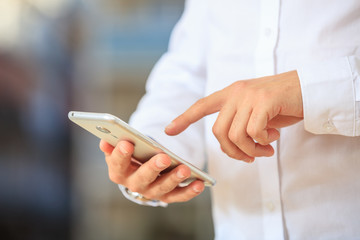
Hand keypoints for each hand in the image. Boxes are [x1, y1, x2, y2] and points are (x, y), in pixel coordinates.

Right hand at [99, 140, 204, 202]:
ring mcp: (151, 192)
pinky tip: (199, 183)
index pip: (117, 164)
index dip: (121, 155)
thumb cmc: (132, 155)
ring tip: (185, 169)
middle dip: (152, 168)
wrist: (142, 171)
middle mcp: (134, 185)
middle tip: (163, 157)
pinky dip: (190, 191)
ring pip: (162, 188)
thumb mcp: (122, 148)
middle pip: (142, 178)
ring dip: (174, 179)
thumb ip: (115, 144)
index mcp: (119, 172)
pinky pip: (179, 196)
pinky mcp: (167, 196)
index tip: (127, 143)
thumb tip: (105, 142)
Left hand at [165, 70, 302, 162]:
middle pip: (219, 132)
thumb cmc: (281, 103)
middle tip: (250, 157)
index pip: (201, 106)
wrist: (307, 88)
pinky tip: (273, 138)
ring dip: (251, 149)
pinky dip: (263, 142)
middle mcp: (236, 93)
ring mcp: (249, 96)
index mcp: (230, 93)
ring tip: (265, 149)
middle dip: (232, 152)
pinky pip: (254, 133)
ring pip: (236, 135)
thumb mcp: (255, 112)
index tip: (169, 130)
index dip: (184, 118)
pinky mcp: (264, 101)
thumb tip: (228, 148)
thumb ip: (239, 125)